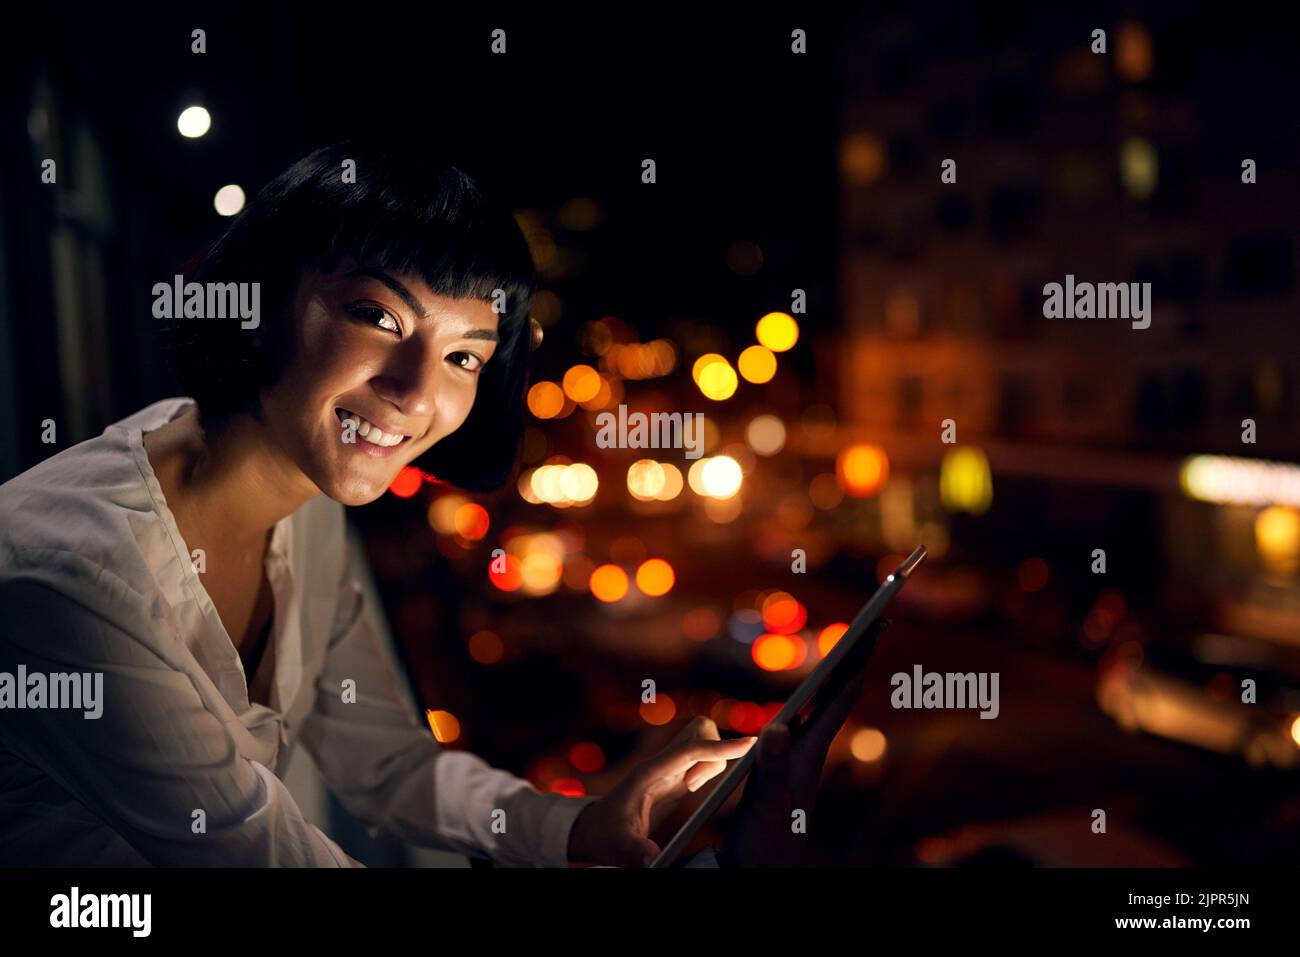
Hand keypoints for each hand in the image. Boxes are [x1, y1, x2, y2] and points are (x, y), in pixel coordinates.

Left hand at [567, 716, 755, 866]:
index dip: (721, 747)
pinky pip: (700, 760)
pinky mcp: (674, 779)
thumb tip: (652, 859)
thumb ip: (635, 850)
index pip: (691, 750)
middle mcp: (661, 764)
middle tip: (695, 786)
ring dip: (711, 762)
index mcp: (649, 772)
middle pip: (699, 732)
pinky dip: (709, 768)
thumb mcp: (617, 845)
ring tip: (691, 791)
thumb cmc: (603, 834)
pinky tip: (695, 789)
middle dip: (714, 750)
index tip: (750, 743)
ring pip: (702, 743)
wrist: (592, 829)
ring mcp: (669, 769)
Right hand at [719, 619, 888, 866]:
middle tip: (876, 623)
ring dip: (838, 674)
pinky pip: (807, 720)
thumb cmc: (765, 838)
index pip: (840, 695)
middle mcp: (812, 749)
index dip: (857, 659)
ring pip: (825, 706)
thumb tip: (778, 728)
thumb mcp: (766, 801)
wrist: (761, 868)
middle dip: (856, 658)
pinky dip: (815, 697)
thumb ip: (771, 764)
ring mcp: (800, 757)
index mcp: (811, 751)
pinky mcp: (786, 765)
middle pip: (839, 694)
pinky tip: (813, 695)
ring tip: (852, 649)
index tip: (875, 627)